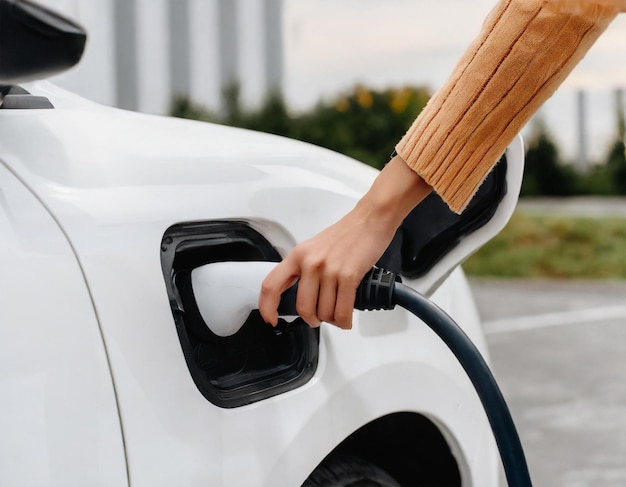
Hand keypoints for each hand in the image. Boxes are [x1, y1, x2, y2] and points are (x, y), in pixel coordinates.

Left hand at [258, 156, 431, 328]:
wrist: (370, 219)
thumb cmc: (346, 234)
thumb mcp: (314, 248)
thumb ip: (303, 269)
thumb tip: (299, 294)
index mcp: (298, 255)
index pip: (271, 285)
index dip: (267, 307)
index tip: (271, 319)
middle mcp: (311, 263)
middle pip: (303, 307)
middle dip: (312, 320)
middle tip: (318, 319)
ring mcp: (329, 270)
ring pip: (324, 312)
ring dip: (332, 320)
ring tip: (337, 314)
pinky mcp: (348, 276)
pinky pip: (342, 310)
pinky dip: (344, 321)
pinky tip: (346, 319)